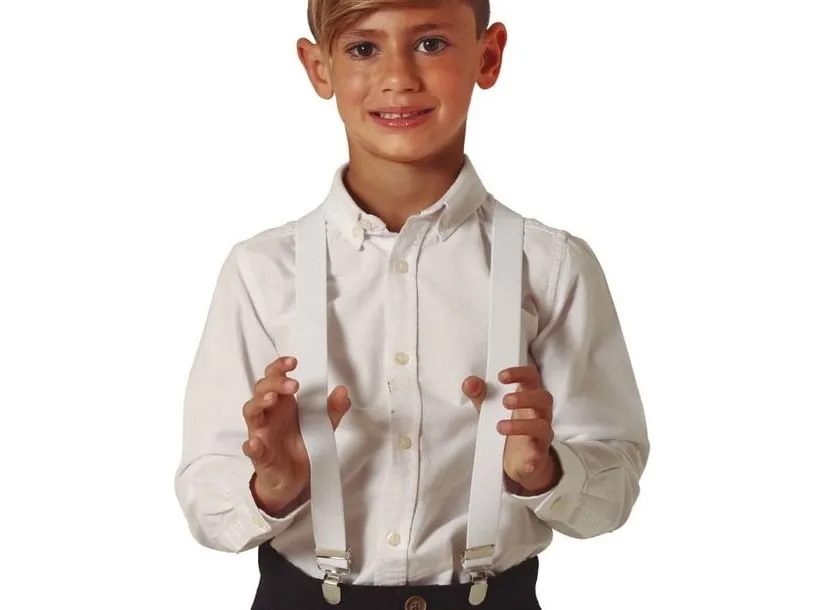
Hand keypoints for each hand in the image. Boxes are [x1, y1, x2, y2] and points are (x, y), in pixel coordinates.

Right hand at [242, 356, 350, 514]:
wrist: (295, 479)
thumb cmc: (302, 446)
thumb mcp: (323, 426)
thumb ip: (333, 409)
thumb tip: (343, 391)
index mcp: (283, 404)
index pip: (274, 378)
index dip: (279, 367)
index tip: (293, 362)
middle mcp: (269, 414)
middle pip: (261, 390)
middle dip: (274, 383)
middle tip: (294, 385)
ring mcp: (261, 433)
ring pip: (251, 412)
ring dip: (259, 403)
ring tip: (272, 400)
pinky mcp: (260, 455)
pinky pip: (250, 448)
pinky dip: (251, 445)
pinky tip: (255, 443)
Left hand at [462, 364, 560, 494]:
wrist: (518, 459)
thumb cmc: (507, 425)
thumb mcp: (489, 408)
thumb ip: (479, 394)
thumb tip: (470, 383)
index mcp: (529, 397)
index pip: (532, 377)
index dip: (520, 373)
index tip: (501, 376)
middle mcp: (540, 413)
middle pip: (544, 398)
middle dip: (525, 397)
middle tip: (504, 401)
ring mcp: (541, 435)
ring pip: (543, 426)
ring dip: (522, 426)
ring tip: (500, 427)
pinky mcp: (538, 456)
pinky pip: (539, 458)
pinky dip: (533, 460)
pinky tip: (527, 463)